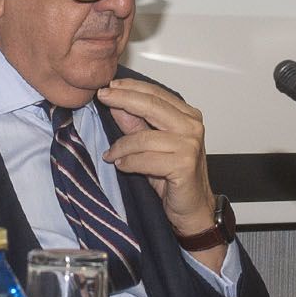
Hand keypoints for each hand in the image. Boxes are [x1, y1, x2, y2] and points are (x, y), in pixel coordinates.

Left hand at [95, 76, 222, 262]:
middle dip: (123, 99)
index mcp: (188, 116)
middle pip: (151, 105)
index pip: (156, 94)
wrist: (193, 208)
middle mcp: (192, 127)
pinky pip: (145, 159)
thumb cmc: (174, 177)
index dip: (130, 88)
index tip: (108, 88)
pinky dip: (129, 163)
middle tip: (102, 97)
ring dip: (121, 146)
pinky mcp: (184, 165)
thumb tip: (115, 103)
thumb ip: (135, 124)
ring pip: (144, 137)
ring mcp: (189, 145)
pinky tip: (122, 165)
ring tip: (111, 154)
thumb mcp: (150, 145)